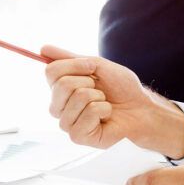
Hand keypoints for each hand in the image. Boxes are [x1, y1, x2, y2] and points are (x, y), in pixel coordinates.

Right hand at [42, 44, 183, 155]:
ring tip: (104, 102)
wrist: (140, 106)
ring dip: (99, 95)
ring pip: (78, 97)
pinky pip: (89, 113)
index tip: (92, 67)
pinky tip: (107, 115)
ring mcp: (68, 122)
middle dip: (88, 81)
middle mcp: (60, 107)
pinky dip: (104, 109)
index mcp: (62, 89)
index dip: (75, 64)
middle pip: (61, 85)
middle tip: (100, 88)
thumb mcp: (97, 65)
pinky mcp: (78, 136)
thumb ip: (70, 58)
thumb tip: (43, 48)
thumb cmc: (121, 87)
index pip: (51, 71)